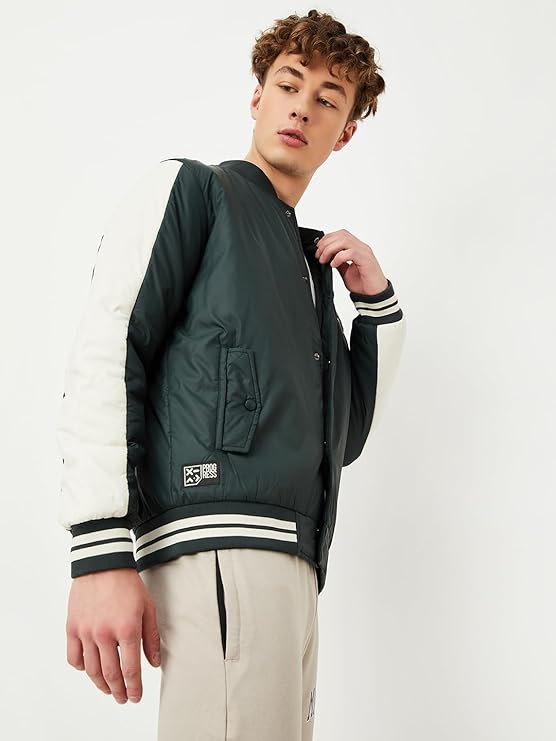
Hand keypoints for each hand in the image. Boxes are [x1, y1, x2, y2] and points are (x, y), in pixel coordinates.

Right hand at [65, 568, 160, 703]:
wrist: (103, 563)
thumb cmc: (128, 584)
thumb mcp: (148, 608)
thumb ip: (152, 637)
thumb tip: (155, 662)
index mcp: (127, 630)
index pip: (131, 670)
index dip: (134, 688)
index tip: (136, 697)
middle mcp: (105, 634)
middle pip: (110, 675)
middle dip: (119, 691)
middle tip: (123, 698)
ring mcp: (86, 632)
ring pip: (92, 670)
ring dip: (101, 684)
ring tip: (109, 689)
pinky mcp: (72, 627)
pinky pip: (74, 657)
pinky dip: (82, 668)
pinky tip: (90, 669)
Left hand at [314, 229, 388, 294]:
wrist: (374, 295)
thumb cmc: (363, 284)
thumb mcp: (345, 271)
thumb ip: (338, 262)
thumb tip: (326, 256)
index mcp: (357, 248)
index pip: (341, 234)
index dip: (327, 239)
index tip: (318, 249)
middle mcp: (361, 247)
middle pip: (341, 235)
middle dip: (326, 243)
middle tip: (319, 255)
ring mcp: (364, 253)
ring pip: (344, 241)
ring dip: (330, 249)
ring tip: (325, 260)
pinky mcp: (366, 260)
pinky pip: (351, 252)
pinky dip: (339, 257)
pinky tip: (334, 265)